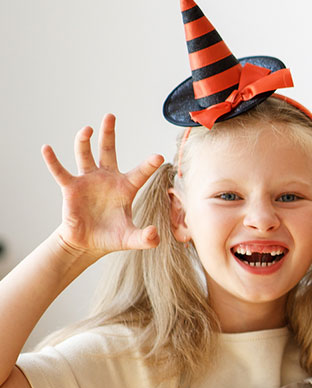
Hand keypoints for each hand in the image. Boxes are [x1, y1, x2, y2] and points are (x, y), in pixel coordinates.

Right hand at [42, 114, 163, 257]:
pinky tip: (47, 148)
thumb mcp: (132, 239)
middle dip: (109, 134)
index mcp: (126, 188)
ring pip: (84, 155)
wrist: (88, 243)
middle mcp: (107, 179)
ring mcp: (88, 180)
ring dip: (84, 142)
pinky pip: (60, 171)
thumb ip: (145, 238)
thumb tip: (154, 235)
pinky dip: (53, 161)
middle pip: (108, 151)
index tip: (159, 156)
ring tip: (87, 129)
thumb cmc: (112, 237)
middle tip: (110, 115)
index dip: (148, 165)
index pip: (140, 173)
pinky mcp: (70, 187)